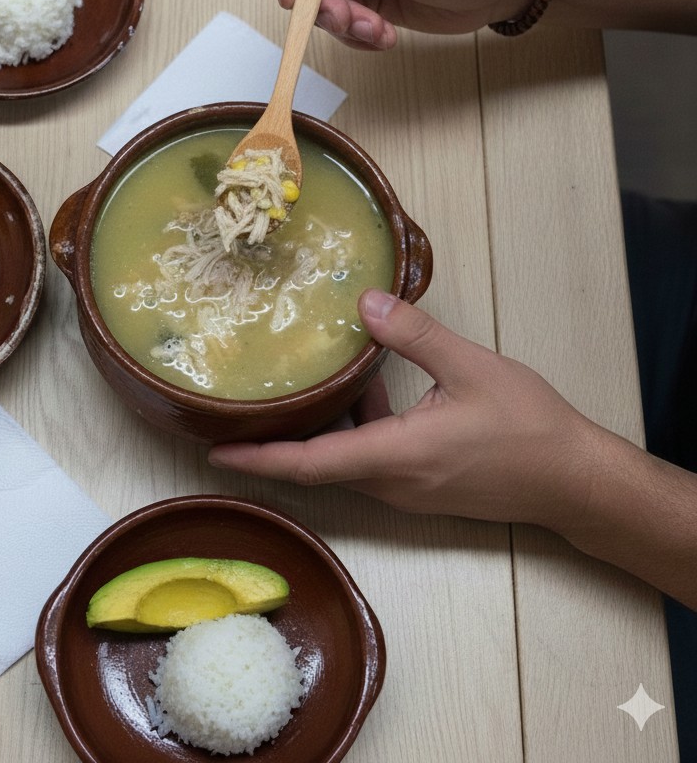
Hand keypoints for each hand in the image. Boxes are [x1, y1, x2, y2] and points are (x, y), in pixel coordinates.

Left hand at [210, 289, 599, 529]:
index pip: (308, 463)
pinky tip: (358, 387)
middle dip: (270, 445)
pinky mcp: (422, 484)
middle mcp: (390, 482)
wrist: (575, 481)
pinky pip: (370, 458)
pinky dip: (352, 429)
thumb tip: (363, 301)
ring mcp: (406, 489)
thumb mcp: (469, 368)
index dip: (258, 458)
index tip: (214, 451)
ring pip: (343, 460)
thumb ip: (413, 334)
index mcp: (394, 456)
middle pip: (314, 465)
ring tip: (283, 392)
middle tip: (232, 415)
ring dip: (313, 431)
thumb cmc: (528, 427)